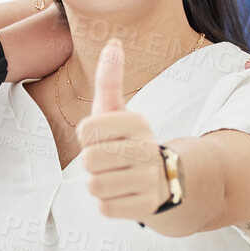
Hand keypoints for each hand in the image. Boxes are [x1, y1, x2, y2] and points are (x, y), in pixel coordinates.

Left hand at [77, 40, 168, 220]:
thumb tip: (113, 43)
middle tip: (111, 160)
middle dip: (92, 163)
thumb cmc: (128, 140)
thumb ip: (110, 79)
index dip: (87, 137)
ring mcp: (149, 179)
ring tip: (117, 176)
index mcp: (138, 122)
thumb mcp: (117, 109)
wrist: (164, 179)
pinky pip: (105, 207)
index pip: (85, 131)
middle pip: (88, 161)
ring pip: (95, 186)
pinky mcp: (146, 206)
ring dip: (100, 183)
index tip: (106, 137)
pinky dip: (109, 202)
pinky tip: (124, 193)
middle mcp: (148, 149)